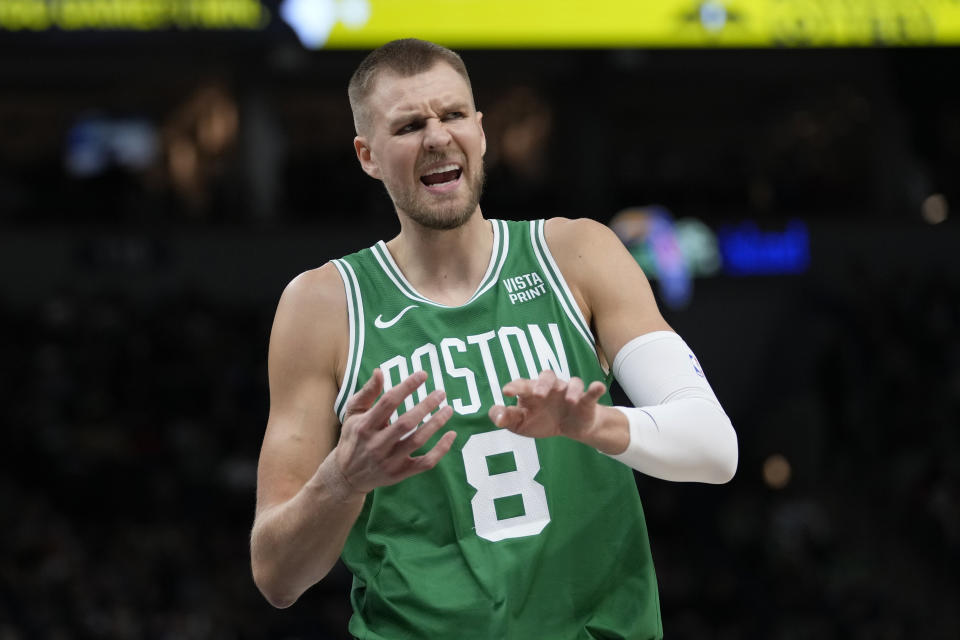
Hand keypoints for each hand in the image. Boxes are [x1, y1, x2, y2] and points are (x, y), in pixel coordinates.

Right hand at [333, 369, 455, 494]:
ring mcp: (389, 461)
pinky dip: (441, 450)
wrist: (346, 476)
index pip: (389, 402)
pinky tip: (451, 435)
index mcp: (365, 426)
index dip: (407, 387)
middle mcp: (376, 444)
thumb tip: (380, 371)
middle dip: (425, 406)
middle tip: (441, 393)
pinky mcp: (400, 473)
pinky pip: (425, 463)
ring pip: (417, 441)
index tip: (423, 375)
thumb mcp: (353, 413)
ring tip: (448, 409)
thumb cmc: (353, 437)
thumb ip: (367, 392)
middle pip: (406, 423)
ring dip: (436, 424)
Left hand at [488, 370, 606, 443]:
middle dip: (542, 384)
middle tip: (538, 395)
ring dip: (570, 390)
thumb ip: (507, 418)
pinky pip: (590, 392)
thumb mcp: (520, 424)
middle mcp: (550, 388)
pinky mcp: (584, 400)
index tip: (506, 392)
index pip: (522, 384)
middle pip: (546, 376)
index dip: (514, 386)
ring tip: (569, 400)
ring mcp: (568, 392)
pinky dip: (594, 389)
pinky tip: (597, 387)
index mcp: (532, 392)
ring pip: (570, 383)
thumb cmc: (541, 420)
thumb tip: (496, 418)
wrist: (570, 428)